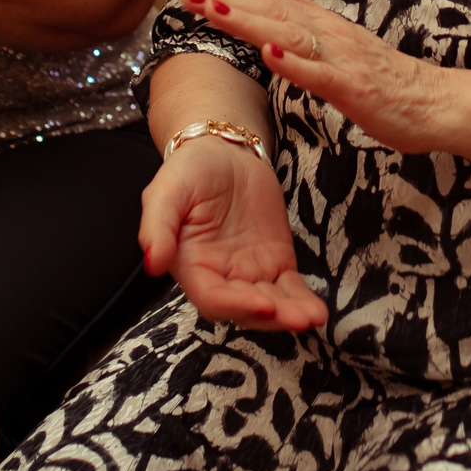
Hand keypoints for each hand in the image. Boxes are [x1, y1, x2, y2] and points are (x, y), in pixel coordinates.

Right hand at [139, 134, 326, 331]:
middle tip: (296, 317)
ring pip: (271, 303)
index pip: (212, 298)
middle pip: (245, 309)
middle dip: (271, 316)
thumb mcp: (166, 191)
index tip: (263, 303)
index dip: (236, 305)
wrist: (223, 152)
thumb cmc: (188, 171)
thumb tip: (152, 262)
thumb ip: (157, 226)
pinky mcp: (275, 262)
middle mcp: (220, 277)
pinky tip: (318, 311)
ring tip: (312, 317)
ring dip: (291, 314)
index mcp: (191, 266)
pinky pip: (290, 288)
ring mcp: (250, 272)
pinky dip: (303, 300)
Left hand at [179, 0, 467, 156]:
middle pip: (271, 11)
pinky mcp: (355, 87)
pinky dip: (294, 64)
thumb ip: (302, 8)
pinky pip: (321, 75)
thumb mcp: (338, 36)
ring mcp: (341, 59)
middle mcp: (327, 34)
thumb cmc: (387, 77)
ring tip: (213, 8)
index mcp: (320, 25)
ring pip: (288, 36)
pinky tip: (267, 54)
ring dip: (249, 21)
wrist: (436, 102)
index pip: (268, 0)